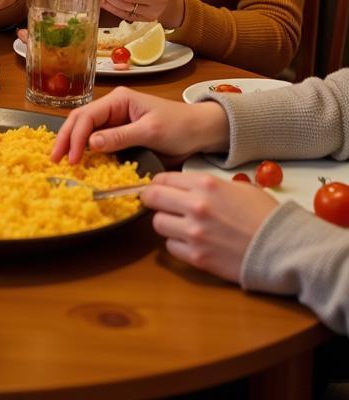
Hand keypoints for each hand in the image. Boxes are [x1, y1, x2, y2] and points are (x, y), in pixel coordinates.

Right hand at [51, 86, 230, 164]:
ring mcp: (115, 121)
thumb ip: (121, 136)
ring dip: (73, 144)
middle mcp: (112, 108)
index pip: (87, 116)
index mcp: (118, 100)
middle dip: (66, 139)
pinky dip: (86, 151)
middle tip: (55, 160)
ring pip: (86, 131)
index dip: (76, 137)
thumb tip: (91, 143)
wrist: (202, 132)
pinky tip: (78, 160)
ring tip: (61, 161)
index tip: (72, 159)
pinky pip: (98, 142)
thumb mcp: (151, 131)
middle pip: (80, 121)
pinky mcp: (121, 135)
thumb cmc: (180, 126)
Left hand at [143, 172, 277, 281]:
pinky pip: (171, 247)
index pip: (162, 178)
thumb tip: (185, 187)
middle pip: (151, 198)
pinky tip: (192, 242)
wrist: (286, 249)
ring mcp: (194, 232)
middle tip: (159, 205)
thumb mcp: (238, 187)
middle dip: (152, 200)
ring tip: (180, 225)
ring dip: (166, 223)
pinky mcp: (198, 257)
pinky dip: (177, 244)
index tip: (158, 189)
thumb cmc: (266, 215)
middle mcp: (195, 205)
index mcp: (205, 184)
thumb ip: (208, 185)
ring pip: (158, 223)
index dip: (157, 184)